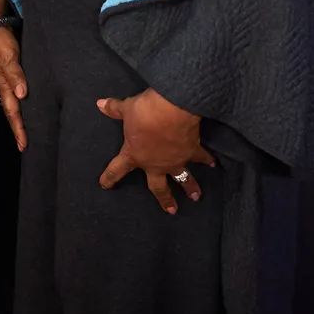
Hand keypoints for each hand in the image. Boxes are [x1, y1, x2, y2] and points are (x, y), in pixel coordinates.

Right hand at [0, 26, 27, 151]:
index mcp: (3, 85)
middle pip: (12, 111)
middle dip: (19, 128)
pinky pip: (15, 91)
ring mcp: (4, 78)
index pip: (13, 112)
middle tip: (26, 145)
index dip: (19, 128)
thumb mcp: (7, 56)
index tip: (24, 145)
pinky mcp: (8, 70)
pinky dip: (20, 102)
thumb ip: (15, 74)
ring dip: (20, 117)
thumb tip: (22, 95)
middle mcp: (4, 85)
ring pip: (13, 103)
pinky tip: (26, 102)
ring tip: (28, 129)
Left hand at [97, 88, 214, 213]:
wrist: (172, 109)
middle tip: (170, 210)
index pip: (117, 168)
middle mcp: (156, 163)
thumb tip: (100, 104)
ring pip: (183, 178)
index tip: (105, 186)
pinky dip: (207, 159)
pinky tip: (213, 164)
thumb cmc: (144, 112)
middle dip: (164, 199)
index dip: (110, 177)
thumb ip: (114, 109)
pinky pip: (200, 157)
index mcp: (135, 155)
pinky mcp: (192, 151)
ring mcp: (175, 160)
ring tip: (195, 196)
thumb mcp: (127, 108)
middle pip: (158, 187)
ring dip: (190, 187)